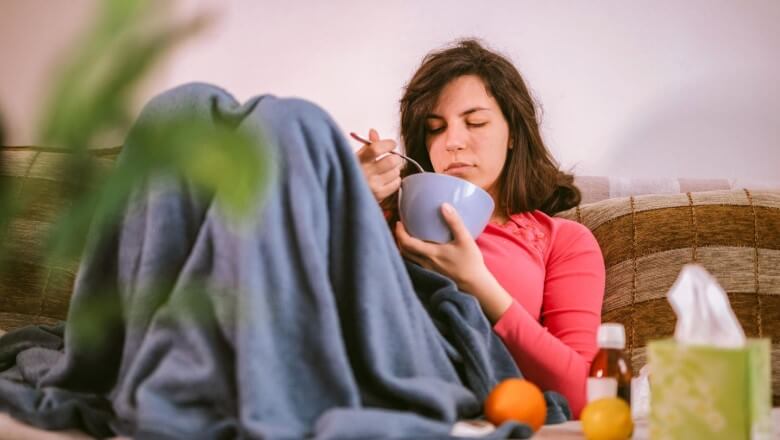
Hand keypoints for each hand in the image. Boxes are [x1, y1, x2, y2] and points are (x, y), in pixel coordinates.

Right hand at [355, 129, 402, 201]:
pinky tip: (386, 180)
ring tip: (385, 171)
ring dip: (394, 169)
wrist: (343, 196)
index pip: (376, 148)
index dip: (388, 144)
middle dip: (395, 157)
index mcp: (358, 160)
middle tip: (391, 158)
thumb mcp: (355, 157)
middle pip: (391, 160)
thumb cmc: (350, 173)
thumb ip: (366, 145)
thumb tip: (373, 132)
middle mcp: (365, 173)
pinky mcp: (379, 196)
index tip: (392, 144)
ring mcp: (373, 186)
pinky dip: (395, 180)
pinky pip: (396, 183)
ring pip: (396, 172)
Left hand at [394, 203, 511, 320]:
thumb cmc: (471, 263)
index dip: (399, 232)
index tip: (398, 223)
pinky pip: (415, 265)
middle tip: (401, 228)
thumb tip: (444, 205)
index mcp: (431, 253)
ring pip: (408, 259)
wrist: (475, 286)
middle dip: (399, 239)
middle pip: (403, 251)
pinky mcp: (431, 275)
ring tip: (408, 238)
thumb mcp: (465, 239)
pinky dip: (411, 257)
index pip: (407, 243)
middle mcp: (425, 263)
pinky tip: (418, 252)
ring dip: (404, 248)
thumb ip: (454, 222)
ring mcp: (427, 271)